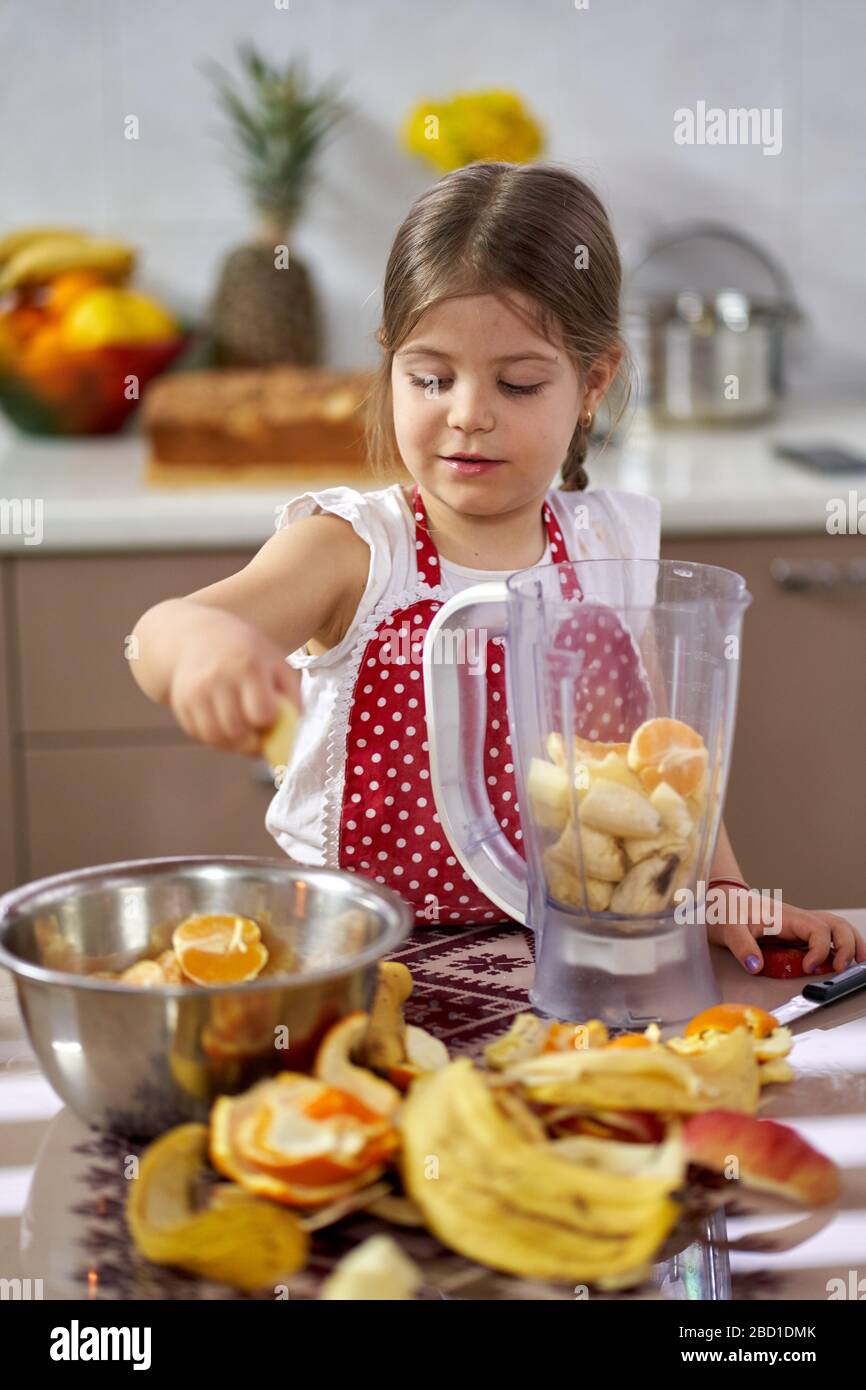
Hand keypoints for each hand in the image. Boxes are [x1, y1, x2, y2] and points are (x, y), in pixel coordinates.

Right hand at [169, 611, 301, 756]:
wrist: (198, 635)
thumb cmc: (247, 653)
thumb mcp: (276, 663)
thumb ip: (291, 696)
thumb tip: (292, 730)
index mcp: (248, 665)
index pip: (262, 713)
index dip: (270, 723)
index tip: (272, 718)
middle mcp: (218, 678)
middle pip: (237, 730)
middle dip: (253, 742)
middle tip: (260, 736)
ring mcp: (195, 692)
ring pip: (216, 738)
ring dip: (234, 745)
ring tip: (245, 735)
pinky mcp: (180, 703)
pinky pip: (200, 735)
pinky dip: (216, 739)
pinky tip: (225, 725)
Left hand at [706, 887, 865, 974]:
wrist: (720, 902)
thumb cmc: (726, 911)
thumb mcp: (728, 928)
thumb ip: (741, 946)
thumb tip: (756, 965)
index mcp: (786, 917)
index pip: (817, 930)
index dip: (820, 950)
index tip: (810, 967)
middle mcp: (798, 920)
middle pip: (836, 926)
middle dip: (847, 946)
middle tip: (843, 968)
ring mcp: (799, 926)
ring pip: (836, 929)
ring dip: (850, 944)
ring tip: (859, 964)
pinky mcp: (796, 934)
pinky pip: (826, 936)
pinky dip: (840, 946)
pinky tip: (843, 959)